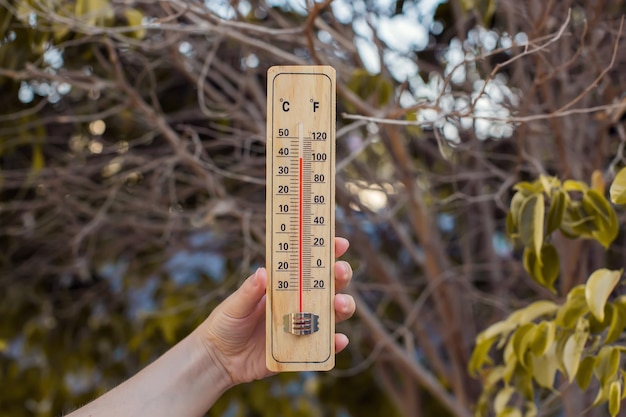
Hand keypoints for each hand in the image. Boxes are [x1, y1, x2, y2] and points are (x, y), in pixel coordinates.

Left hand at [194, 237, 354, 385]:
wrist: (219, 359)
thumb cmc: (226, 323)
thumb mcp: (235, 304)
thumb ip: (249, 290)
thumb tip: (263, 271)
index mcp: (284, 285)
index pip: (310, 265)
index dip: (328, 252)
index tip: (339, 243)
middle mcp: (298, 303)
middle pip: (329, 286)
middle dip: (340, 275)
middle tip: (340, 270)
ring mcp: (302, 325)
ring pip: (333, 313)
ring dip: (344, 306)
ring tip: (340, 303)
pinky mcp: (301, 349)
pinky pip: (324, 346)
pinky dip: (335, 343)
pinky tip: (339, 339)